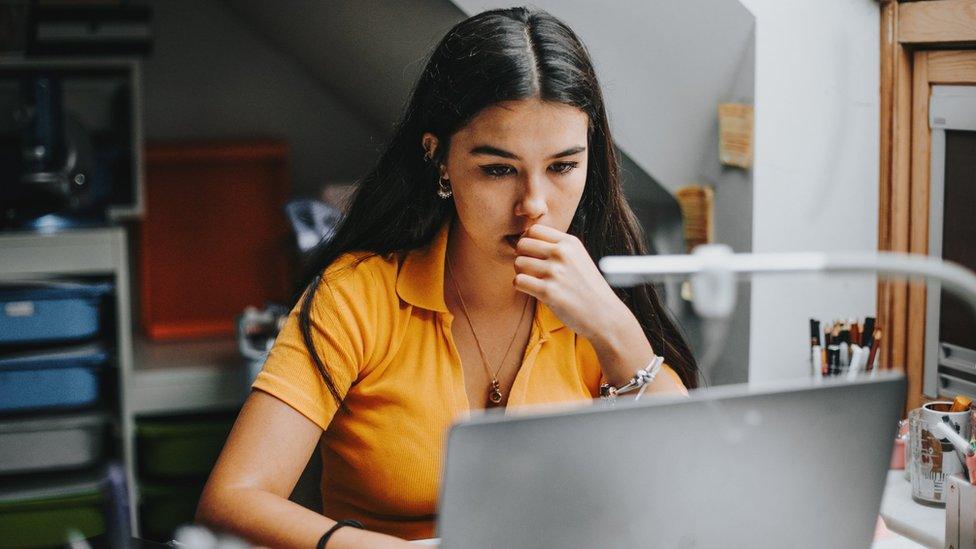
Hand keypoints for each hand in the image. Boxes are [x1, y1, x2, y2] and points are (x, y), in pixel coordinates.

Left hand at [513, 225, 683, 392]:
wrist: (604, 315)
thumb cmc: (589, 288)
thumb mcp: (579, 258)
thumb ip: (558, 247)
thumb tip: (526, 240)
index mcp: (570, 243)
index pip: (534, 230)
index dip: (527, 241)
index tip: (531, 253)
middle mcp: (562, 254)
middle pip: (522, 244)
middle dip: (521, 256)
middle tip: (529, 268)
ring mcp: (555, 272)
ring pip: (518, 263)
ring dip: (520, 272)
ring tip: (532, 280)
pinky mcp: (548, 291)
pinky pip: (518, 281)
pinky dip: (521, 286)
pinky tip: (532, 290)